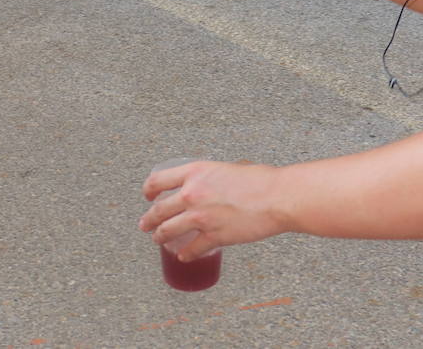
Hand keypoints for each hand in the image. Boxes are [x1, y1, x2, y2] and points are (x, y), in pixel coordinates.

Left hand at [139, 160, 287, 260]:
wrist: (277, 198)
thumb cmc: (261, 181)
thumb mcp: (228, 168)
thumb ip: (213, 177)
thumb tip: (212, 183)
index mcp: (195, 172)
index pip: (158, 181)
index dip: (149, 190)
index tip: (148, 196)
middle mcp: (193, 194)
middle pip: (159, 210)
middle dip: (149, 219)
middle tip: (145, 224)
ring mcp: (201, 217)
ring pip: (168, 231)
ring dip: (160, 237)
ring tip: (158, 239)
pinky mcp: (213, 236)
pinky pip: (192, 248)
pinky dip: (186, 253)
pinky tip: (183, 255)